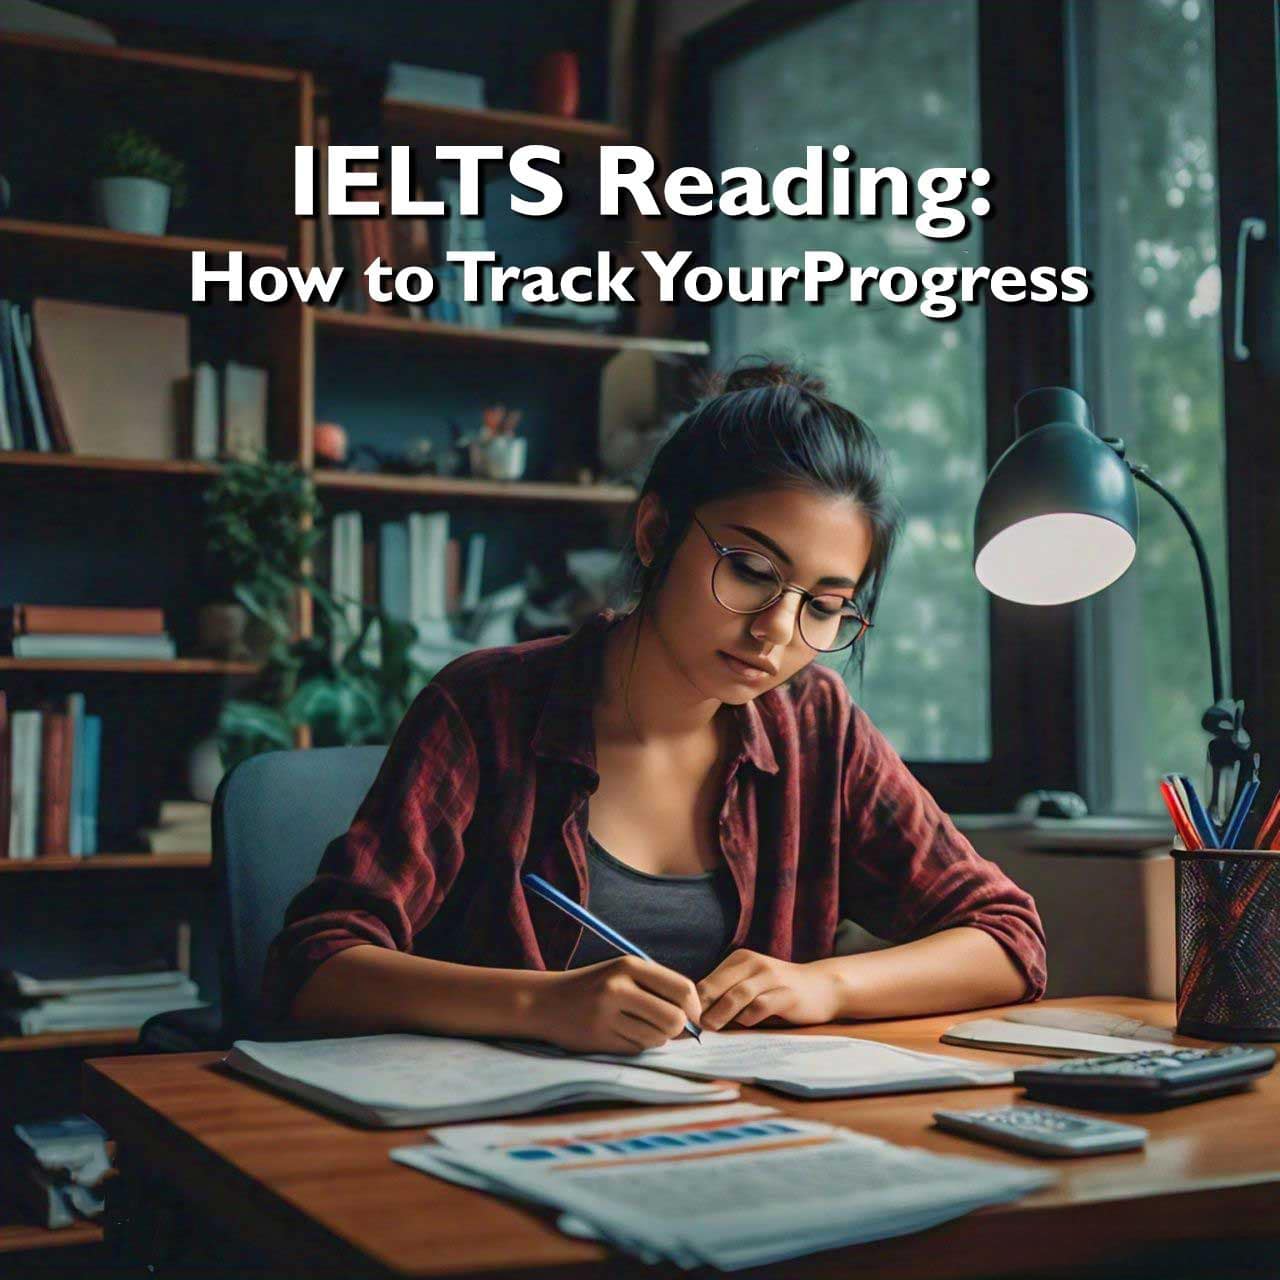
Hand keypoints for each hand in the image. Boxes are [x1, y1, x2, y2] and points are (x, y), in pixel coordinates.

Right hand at [531, 956, 701, 1053]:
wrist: (546, 1002)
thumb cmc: (594, 987)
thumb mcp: (623, 974)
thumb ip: (659, 989)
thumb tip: (697, 1019)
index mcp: (629, 965)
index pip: (682, 988)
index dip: (695, 1008)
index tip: (693, 1016)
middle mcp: (618, 987)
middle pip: (674, 1018)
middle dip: (679, 1029)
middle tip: (670, 1029)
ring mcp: (607, 1014)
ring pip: (657, 1038)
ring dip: (657, 1039)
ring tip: (640, 1028)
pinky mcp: (600, 1038)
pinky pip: (637, 1049)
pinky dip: (638, 1046)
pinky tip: (621, 1034)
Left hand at [697, 950, 840, 1029]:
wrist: (821, 987)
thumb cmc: (779, 990)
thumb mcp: (751, 983)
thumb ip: (727, 993)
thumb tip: (697, 1015)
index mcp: (741, 959)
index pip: (709, 980)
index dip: (695, 1002)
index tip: (686, 1020)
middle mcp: (754, 964)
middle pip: (719, 986)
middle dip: (703, 1007)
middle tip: (694, 1026)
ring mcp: (771, 977)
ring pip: (738, 995)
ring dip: (721, 1014)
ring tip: (710, 1028)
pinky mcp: (786, 994)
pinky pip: (761, 1006)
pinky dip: (748, 1018)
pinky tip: (744, 1024)